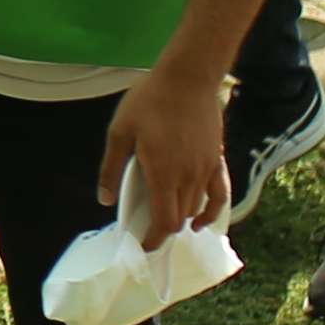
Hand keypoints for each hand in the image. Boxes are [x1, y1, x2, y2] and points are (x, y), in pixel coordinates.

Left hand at [99, 64, 231, 248]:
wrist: (187, 78)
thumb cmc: (149, 101)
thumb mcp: (119, 132)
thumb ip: (111, 168)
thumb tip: (105, 199)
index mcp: (162, 172)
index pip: (164, 221)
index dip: (155, 239)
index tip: (144, 246)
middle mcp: (188, 177)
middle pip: (180, 218)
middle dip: (164, 231)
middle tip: (148, 231)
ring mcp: (206, 169)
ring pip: (197, 208)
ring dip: (182, 219)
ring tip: (166, 221)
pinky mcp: (217, 160)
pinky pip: (220, 194)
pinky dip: (212, 212)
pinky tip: (202, 219)